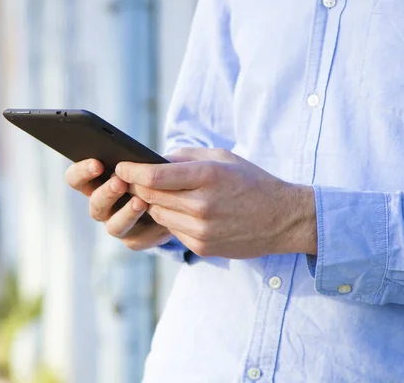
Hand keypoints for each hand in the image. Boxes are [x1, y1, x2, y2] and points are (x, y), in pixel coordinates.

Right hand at [65, 159, 172, 249]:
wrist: (170, 200)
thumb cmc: (151, 174)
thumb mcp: (144, 162)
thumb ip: (135, 160)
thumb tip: (136, 157)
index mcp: (95, 183)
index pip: (75, 179)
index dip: (82, 172)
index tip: (97, 163)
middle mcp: (101, 207)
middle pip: (95, 203)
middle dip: (107, 192)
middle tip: (120, 182)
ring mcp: (116, 225)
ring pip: (113, 225)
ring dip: (126, 213)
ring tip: (140, 202)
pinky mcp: (134, 240)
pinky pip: (137, 239)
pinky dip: (149, 229)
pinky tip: (159, 220)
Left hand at [116, 148, 316, 258]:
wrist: (283, 218)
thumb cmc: (251, 181)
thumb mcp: (222, 157)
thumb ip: (185, 157)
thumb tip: (152, 160)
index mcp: (207, 176)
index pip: (154, 176)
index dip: (131, 172)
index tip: (120, 167)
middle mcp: (202, 205)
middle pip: (150, 196)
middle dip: (138, 187)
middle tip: (131, 179)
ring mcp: (202, 229)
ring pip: (158, 214)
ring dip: (155, 204)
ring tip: (161, 194)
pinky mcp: (203, 246)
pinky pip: (173, 230)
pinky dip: (172, 219)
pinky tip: (184, 211)